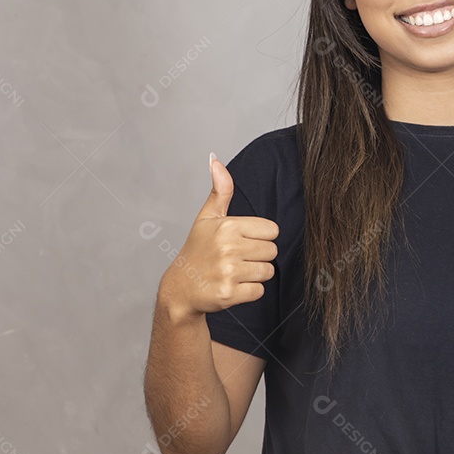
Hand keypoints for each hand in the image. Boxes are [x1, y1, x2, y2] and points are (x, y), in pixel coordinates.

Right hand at [159, 153, 278, 319]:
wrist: (180, 288)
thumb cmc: (197, 250)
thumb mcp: (207, 218)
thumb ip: (220, 191)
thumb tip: (216, 160)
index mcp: (228, 226)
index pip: (272, 230)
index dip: (259, 237)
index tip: (241, 241)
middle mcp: (228, 247)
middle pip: (272, 251)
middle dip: (258, 256)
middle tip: (236, 258)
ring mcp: (229, 271)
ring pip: (268, 271)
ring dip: (255, 274)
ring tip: (234, 272)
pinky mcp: (230, 293)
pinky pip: (259, 291)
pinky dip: (249, 292)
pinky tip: (232, 286)